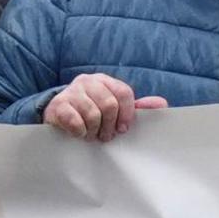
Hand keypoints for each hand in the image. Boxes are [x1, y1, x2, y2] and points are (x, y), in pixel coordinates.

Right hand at [42, 74, 161, 141]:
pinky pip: (74, 120)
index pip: (123, 92)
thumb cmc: (90, 112)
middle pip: (109, 104)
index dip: (127, 113)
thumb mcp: (113, 107)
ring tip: (92, 136)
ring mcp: (71, 92)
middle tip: (106, 136)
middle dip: (109, 126)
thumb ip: (135, 107)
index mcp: (105, 81)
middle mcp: (88, 81)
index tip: (123, 129)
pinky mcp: (57, 105)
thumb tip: (162, 104)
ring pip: (92, 114)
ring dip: (94, 130)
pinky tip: (79, 134)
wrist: (57, 114)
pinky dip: (80, 132)